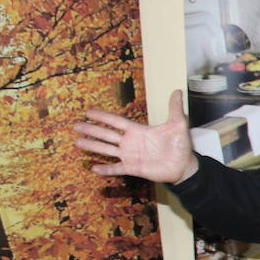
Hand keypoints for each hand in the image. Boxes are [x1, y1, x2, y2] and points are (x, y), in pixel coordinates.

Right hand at [74, 89, 197, 183]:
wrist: (184, 166)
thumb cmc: (180, 146)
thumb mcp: (178, 125)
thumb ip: (175, 108)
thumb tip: (177, 90)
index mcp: (138, 131)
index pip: (116, 121)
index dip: (103, 116)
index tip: (88, 112)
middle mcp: (131, 142)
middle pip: (107, 134)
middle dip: (91, 130)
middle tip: (75, 125)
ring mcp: (130, 155)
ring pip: (107, 150)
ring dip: (92, 146)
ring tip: (77, 142)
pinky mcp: (133, 168)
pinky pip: (117, 169)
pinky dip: (106, 169)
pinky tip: (93, 168)